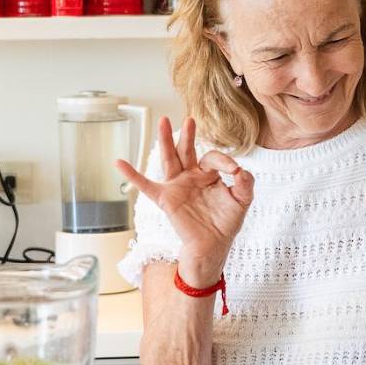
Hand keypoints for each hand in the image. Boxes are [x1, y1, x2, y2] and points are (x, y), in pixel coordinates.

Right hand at [115, 116, 254, 284]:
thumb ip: (246, 183)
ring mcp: (177, 186)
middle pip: (186, 150)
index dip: (224, 161)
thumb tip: (241, 170)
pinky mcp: (166, 198)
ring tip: (163, 121)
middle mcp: (191, 177)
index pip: (213, 158)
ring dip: (165, 141)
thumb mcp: (242, 200)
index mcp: (208, 175)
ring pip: (169, 159)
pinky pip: (146, 185)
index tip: (234, 170)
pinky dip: (132, 175)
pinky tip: (119, 162)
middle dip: (187, 135)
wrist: (213, 245)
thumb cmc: (226, 223)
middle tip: (190, 119)